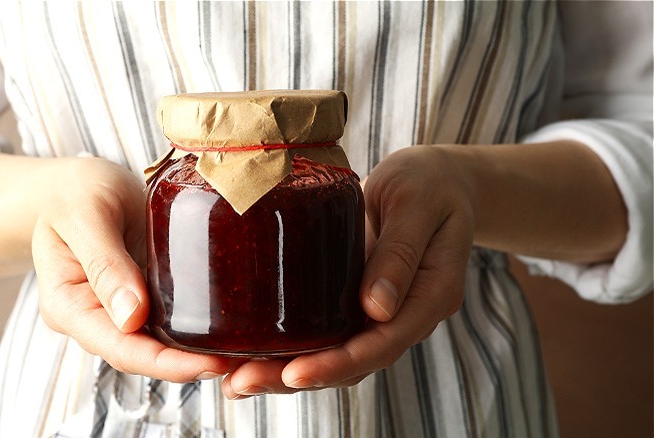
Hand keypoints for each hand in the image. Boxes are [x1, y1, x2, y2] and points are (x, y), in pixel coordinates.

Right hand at [32, 157, 229, 381]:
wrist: (73, 181)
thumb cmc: (72, 191)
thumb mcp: (85, 215)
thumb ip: (104, 263)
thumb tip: (131, 317)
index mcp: (68, 306)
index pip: (119, 349)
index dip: (165, 364)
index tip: (208, 364)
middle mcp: (92, 317)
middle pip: (142, 354)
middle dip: (188, 364)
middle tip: (238, 361)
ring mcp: (116, 309)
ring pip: (157, 342)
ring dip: (194, 350)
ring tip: (239, 351)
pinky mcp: (140, 294)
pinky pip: (167, 318)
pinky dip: (193, 324)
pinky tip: (224, 325)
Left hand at [221, 145, 473, 397]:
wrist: (434, 179)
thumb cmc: (429, 183)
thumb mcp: (417, 206)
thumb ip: (400, 253)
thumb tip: (376, 307)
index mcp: (430, 296)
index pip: (383, 344)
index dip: (338, 364)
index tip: (296, 373)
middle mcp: (405, 314)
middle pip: (354, 362)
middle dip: (299, 376)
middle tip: (244, 382)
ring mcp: (380, 311)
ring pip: (336, 355)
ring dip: (287, 371)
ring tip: (237, 379)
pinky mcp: (356, 300)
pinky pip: (326, 332)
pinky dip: (292, 347)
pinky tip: (252, 353)